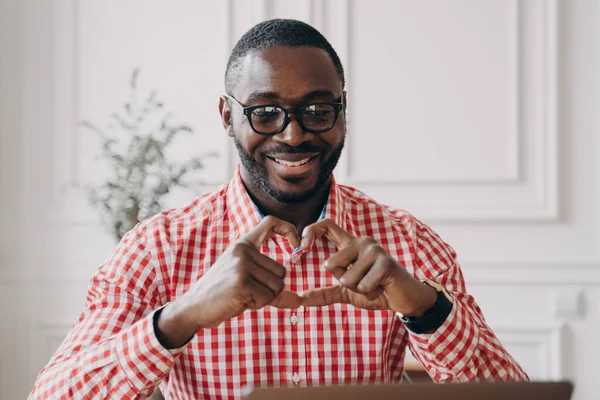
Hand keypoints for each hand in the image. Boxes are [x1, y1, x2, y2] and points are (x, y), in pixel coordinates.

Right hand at [157, 216, 300, 347]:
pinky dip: (257, 304)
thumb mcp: (246, 281)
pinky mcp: (241, 282)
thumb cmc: (223, 294)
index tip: (296, 244)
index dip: (288, 229)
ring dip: (264, 298)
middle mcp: (243, 250)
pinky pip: (267, 297)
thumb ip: (270, 285)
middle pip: (282, 271)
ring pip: (277, 286)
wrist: (194, 307)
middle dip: (270, 289)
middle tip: (247, 291)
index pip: (270, 223)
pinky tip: (239, 301)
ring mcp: (241, 265)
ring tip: (242, 295)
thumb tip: (298, 301)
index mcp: (243, 244)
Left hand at [299, 219, 436, 315]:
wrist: (406, 299)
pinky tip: (382, 287)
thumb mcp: (346, 292)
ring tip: (374, 285)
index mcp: (350, 244)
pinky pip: (362, 286)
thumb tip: (300, 299)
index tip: (302, 247)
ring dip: (358, 290)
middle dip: (343, 282)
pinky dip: (370, 293)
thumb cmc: (376, 291)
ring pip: (346, 279)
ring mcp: (374, 250)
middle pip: (330, 264)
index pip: (326, 225)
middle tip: (362, 282)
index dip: (310, 231)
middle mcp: (361, 242)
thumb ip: (324, 293)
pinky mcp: (385, 263)